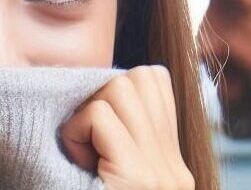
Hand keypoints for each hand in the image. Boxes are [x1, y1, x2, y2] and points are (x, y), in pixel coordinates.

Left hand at [61, 66, 194, 189]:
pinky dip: (75, 131)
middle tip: (87, 142)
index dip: (117, 90)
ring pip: (119, 87)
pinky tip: (77, 163)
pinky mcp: (137, 175)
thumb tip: (100, 92)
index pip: (158, 82)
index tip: (96, 133)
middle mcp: (175, 168)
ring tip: (82, 155)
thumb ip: (121, 140)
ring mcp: (161, 171)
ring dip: (86, 115)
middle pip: (141, 77)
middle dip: (101, 98)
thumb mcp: (113, 172)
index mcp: (173, 165)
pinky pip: (98, 115)